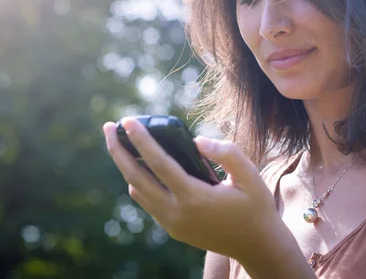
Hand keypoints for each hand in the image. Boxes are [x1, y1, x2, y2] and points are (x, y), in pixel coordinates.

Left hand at [102, 117, 283, 263]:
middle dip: (118, 149)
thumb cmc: (255, 206)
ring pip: (136, 191)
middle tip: (109, 126)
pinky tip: (143, 167)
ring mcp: (172, 224)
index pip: (158, 163)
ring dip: (126, 166)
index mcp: (194, 197)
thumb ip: (226, 153)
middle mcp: (176, 213)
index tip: (128, 120)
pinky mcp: (173, 229)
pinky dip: (139, 182)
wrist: (256, 245)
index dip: (141, 139)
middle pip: (135, 177)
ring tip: (124, 143)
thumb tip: (197, 140)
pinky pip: (147, 202)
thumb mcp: (250, 175)